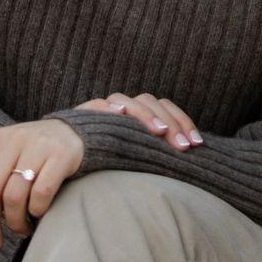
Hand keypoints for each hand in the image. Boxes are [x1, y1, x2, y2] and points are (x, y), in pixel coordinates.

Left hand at [0, 119, 84, 251]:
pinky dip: (36, 211)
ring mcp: (37, 146)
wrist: (76, 131)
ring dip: (14, 222)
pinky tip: (38, 214)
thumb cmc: (35, 155)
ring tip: (20, 229)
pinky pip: (41, 193)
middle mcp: (12, 141)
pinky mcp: (61, 155)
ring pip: (13, 195)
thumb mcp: (7, 164)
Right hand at [73, 92, 202, 151]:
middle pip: (150, 102)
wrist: (64, 153)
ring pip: (127, 100)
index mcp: (139, 114)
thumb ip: (156, 153)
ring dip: (145, 115)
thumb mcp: (137, 157)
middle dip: (171, 123)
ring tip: (158, 132)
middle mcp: (123, 107)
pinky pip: (96, 106)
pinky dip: (108, 108)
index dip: (183, 122)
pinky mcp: (83, 116)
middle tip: (183, 146)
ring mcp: (104, 109)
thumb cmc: (107, 159)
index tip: (197, 144)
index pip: (166, 108)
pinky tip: (118, 113)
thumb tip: (191, 160)